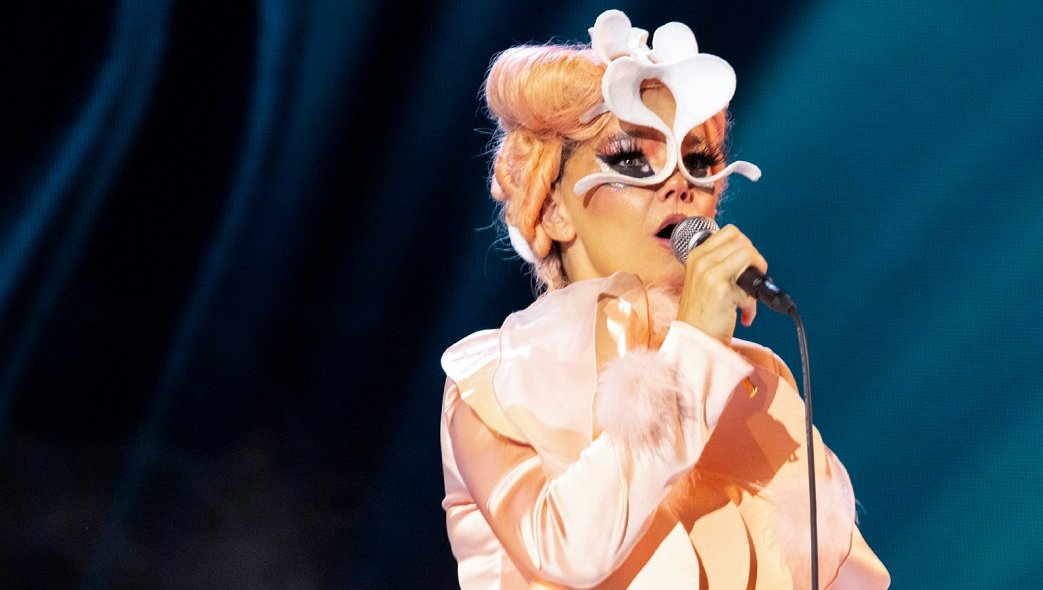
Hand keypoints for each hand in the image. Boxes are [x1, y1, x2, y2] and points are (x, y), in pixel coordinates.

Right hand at [675, 224, 767, 343]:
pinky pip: (751, 284)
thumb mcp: (703, 281)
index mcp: (696, 255)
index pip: (730, 232)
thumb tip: (749, 257)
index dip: (745, 247)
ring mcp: (709, 273)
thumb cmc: (701, 316)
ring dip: (756, 277)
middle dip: (755, 261)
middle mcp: (701, 261)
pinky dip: (752, 303)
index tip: (746, 265)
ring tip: (748, 299)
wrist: (693, 341)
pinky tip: (744, 315)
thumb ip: (720, 265)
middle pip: (743, 241)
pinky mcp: (721, 289)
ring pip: (749, 255)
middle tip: (751, 282)